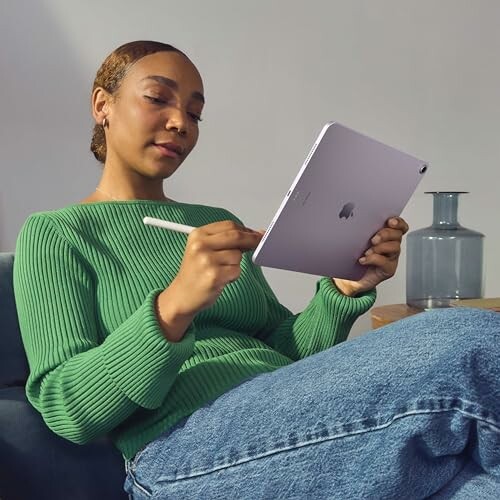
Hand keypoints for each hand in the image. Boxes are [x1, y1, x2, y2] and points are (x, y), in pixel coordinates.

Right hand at [156, 221, 262, 340]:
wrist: (182, 295)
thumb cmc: (196, 273)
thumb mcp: (203, 249)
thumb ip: (226, 239)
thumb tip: (255, 234)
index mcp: (198, 235)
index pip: (229, 226)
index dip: (246, 230)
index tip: (256, 234)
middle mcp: (200, 246)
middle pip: (236, 236)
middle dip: (252, 240)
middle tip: (259, 243)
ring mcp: (206, 261)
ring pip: (237, 255)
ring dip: (235, 264)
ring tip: (221, 270)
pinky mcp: (214, 276)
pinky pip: (236, 271)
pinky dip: (233, 276)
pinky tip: (221, 279)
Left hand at [333, 217, 408, 295]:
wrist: (351, 278)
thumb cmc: (355, 257)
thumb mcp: (357, 241)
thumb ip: (361, 232)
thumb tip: (352, 222)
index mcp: (387, 236)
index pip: (399, 226)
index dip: (398, 222)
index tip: (390, 222)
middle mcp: (391, 245)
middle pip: (398, 235)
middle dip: (386, 234)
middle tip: (373, 239)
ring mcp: (391, 258)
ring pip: (394, 248)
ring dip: (380, 247)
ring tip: (367, 251)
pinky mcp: (388, 269)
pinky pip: (385, 262)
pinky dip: (374, 259)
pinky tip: (363, 260)